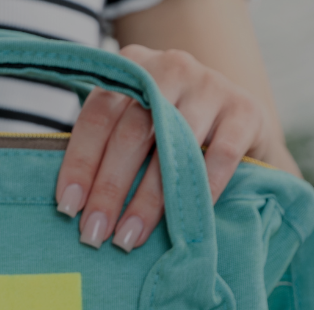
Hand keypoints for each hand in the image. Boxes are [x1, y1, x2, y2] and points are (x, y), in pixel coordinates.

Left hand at [55, 44, 292, 251]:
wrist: (240, 122)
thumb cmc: (171, 132)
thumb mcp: (136, 126)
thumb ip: (107, 148)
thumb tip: (75, 206)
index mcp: (133, 67)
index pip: (98, 115)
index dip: (80, 163)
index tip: (68, 208)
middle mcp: (170, 67)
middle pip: (131, 131)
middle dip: (109, 188)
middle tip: (95, 232)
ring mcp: (211, 86)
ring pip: (172, 146)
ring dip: (148, 199)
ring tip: (129, 237)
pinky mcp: (245, 111)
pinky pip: (219, 156)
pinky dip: (198, 191)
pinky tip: (181, 222)